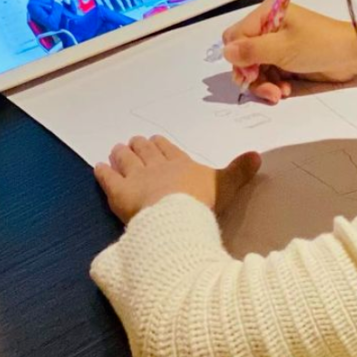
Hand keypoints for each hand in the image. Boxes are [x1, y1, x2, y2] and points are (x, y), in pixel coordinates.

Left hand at [94, 135, 260, 222]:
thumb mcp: (226, 185)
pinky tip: (99, 167)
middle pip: (145, 151)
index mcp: (181, 163)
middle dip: (139, 146)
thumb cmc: (202, 201)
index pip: (168, 149)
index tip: (154, 140)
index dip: (160, 145)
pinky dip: (103, 172)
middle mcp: (156, 166)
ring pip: (126, 160)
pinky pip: (108, 178)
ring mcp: (136, 178)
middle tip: (133, 142)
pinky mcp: (119, 193)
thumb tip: (258, 155)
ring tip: (116, 149)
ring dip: (121, 154)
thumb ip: (239, 170)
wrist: (177, 215)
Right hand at [221, 1, 356, 103]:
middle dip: (252, 75)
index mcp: (266, 13)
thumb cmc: (320, 45)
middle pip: (242, 55)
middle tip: (266, 89)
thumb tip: (226, 52)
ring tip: (279, 93)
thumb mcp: (282, 48)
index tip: (250, 73)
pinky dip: (274, 85)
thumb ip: (251, 51)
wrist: (352, 57)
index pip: (235, 36)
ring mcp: (277, 45)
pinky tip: (285, 90)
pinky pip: (268, 75)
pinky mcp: (285, 60)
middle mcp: (268, 27)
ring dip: (264, 84)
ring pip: (254, 69)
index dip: (239, 57)